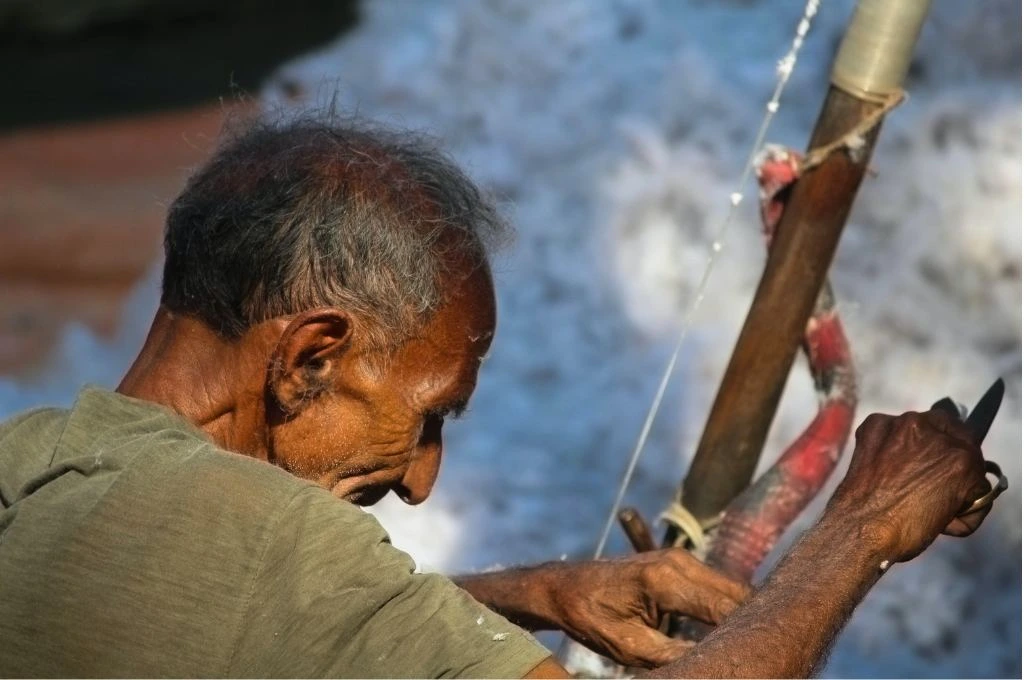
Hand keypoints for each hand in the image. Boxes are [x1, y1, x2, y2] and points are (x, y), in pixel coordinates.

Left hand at [540, 549, 749, 667]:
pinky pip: (716, 584)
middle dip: (754, 623)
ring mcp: (679, 558)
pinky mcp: (678, 562)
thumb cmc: (590, 617)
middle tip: (770, 653)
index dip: (750, 634)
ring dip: (743, 614)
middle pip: (737, 594)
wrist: (565, 587)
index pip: (725, 610)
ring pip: (731, 587)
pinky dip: (728, 605)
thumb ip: (673, 655)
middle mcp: (678, 562)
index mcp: (664, 581)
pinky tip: (734, 631)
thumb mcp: (629, 646)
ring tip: (755, 645)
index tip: (767, 656)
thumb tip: (712, 665)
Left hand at [829, 407, 991, 562]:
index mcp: (963, 457)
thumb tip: (964, 484)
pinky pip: (890, 427)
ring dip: (916, 442)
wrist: (861, 527)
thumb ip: (968, 489)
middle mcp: (935, 432)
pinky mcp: (875, 424)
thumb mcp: (959, 515)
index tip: (953, 472)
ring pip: (920, 426)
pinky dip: (888, 441)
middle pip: (950, 430)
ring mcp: (902, 424)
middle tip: (930, 468)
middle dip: (943, 446)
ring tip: (903, 466)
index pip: (973, 448)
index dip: (963, 461)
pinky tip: (881, 462)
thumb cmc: (910, 530)